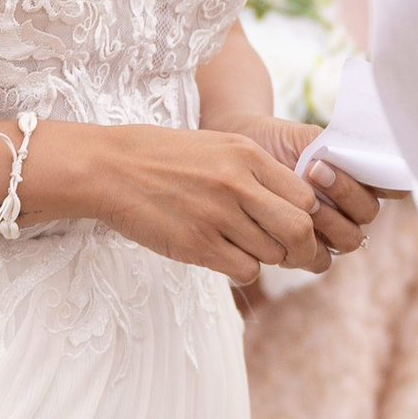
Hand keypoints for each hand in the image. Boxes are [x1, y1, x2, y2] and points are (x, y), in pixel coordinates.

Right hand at [31, 119, 372, 284]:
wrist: (108, 168)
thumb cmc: (162, 158)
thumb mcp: (217, 147)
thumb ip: (256, 172)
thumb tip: (298, 206)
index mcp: (247, 156)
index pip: (306, 197)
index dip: (309, 217)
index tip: (295, 225)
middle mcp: (238, 184)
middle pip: (299, 230)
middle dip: (302, 249)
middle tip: (290, 253)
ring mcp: (217, 216)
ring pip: (272, 254)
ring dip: (265, 258)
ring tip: (241, 247)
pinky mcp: (196, 244)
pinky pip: (244, 270)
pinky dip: (242, 271)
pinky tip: (224, 258)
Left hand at [257, 114, 379, 247]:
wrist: (244, 155)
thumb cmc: (279, 143)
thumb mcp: (306, 137)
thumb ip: (335, 146)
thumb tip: (358, 157)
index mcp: (362, 179)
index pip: (394, 186)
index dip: (390, 182)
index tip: (364, 164)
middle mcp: (352, 208)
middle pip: (368, 212)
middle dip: (345, 192)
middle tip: (315, 171)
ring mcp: (332, 231)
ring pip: (348, 239)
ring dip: (328, 219)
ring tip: (301, 199)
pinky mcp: (306, 251)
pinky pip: (320, 259)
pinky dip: (307, 246)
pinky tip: (287, 224)